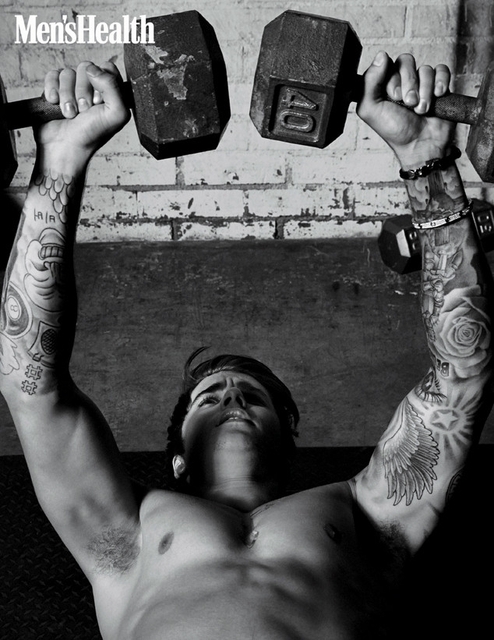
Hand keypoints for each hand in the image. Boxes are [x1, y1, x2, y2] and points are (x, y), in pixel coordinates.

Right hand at [35, 61, 129, 168]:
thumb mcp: (116, 114)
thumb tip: (93, 69)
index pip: (108, 67)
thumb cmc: (92, 135)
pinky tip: (54, 104)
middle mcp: (93, 88)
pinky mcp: (55, 89)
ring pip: (68, 72)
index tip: (100, 103)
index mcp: (110, 92)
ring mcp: (73, 88)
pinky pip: (52, 75)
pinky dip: (52, 89)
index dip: (102, 82)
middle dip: (83, 91)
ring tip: (70, 113)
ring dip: (67, 95)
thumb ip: (113, 86)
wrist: (65, 148)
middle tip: (83, 111)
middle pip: (86, 67)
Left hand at [357, 52, 456, 168]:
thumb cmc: (395, 131)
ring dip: (424, 91)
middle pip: (406, 61)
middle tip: (408, 104)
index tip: (393, 98)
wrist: (421, 145)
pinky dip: (440, 83)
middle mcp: (402, 81)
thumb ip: (369, 82)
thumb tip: (381, 55)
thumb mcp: (371, 109)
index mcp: (383, 85)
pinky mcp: (439, 85)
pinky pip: (442, 70)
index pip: (387, 63)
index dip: (392, 79)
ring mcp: (421, 82)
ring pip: (425, 69)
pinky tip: (437, 96)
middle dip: (409, 84)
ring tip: (422, 109)